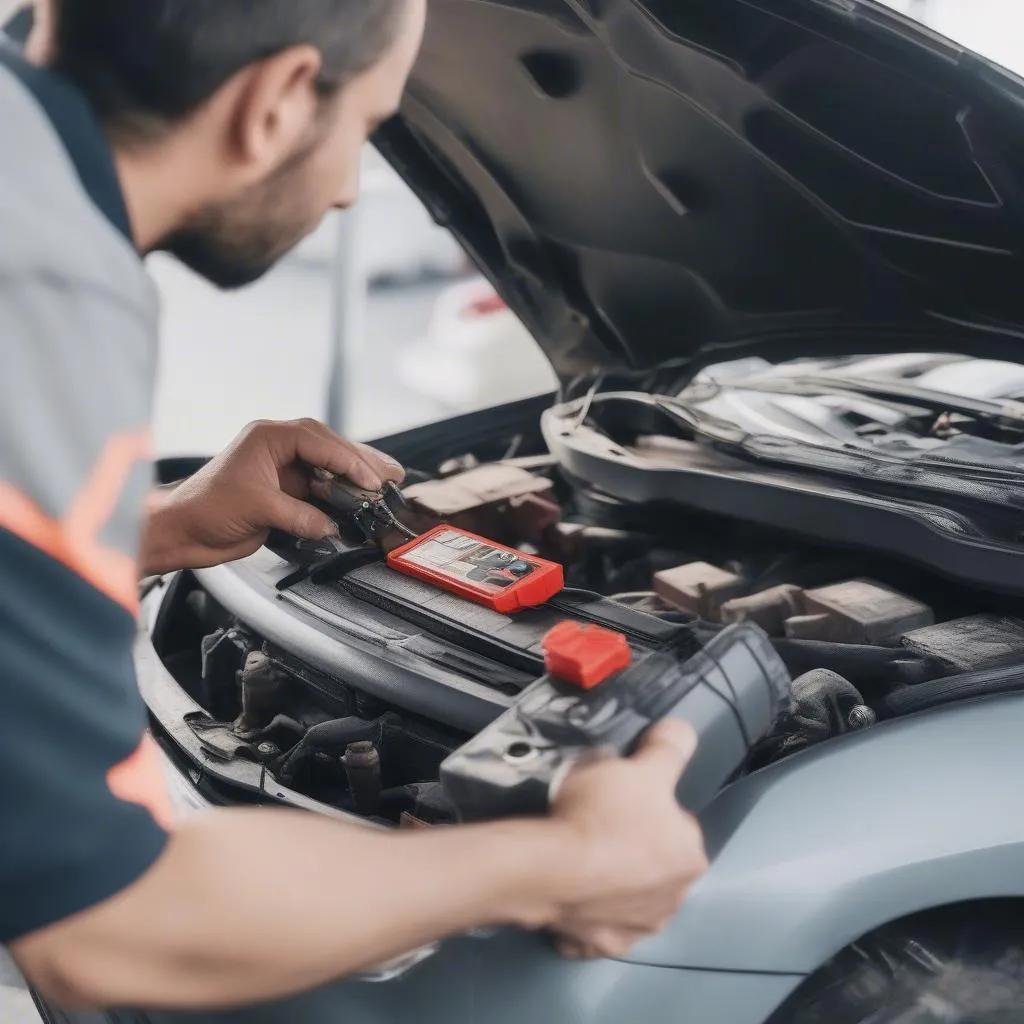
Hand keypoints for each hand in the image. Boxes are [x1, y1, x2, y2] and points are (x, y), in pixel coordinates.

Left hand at [142, 419, 403, 574]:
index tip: (372, 479)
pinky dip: (339, 494)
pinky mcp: (283, 491)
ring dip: (355, 476)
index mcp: (269, 437)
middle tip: (391, 475)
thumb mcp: (259, 509)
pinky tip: (358, 501)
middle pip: (331, 447)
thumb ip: (300, 515)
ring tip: (385, 483)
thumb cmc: (205, 508)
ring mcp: (282, 468)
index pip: (320, 442)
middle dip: (362, 462)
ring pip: (328, 466)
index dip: (349, 460)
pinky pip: (319, 488)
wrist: (182, 530)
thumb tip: (331, 525)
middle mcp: (278, 447)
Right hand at [547, 720, 707, 959]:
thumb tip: (683, 731)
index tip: (619, 797)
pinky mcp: (601, 946)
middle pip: (653, 861)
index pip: (674, 822)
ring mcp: (637, 929)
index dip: (646, 804)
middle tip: (597, 822)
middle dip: (632, 845)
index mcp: (690, 856)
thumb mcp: (639, 767)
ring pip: (628, 897)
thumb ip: (668, 748)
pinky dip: (587, 914)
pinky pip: (597, 926)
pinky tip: (571, 893)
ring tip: (580, 855)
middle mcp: (674, 899)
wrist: (552, 868)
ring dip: (613, 883)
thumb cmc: (602, 815)